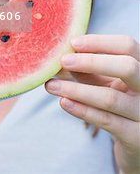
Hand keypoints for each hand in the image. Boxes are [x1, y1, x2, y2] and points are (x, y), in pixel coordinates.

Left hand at [45, 35, 139, 173]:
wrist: (136, 140)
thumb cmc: (118, 101)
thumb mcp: (105, 81)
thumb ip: (87, 69)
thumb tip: (59, 58)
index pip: (127, 45)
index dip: (100, 42)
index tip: (73, 43)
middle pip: (127, 67)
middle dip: (91, 62)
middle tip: (63, 61)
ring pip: (111, 98)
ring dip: (76, 90)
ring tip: (51, 85)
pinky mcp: (136, 136)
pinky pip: (106, 120)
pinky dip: (82, 110)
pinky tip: (64, 102)